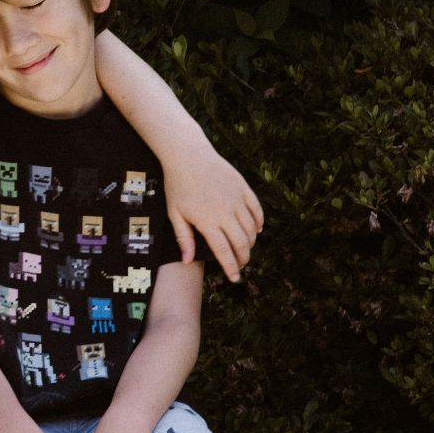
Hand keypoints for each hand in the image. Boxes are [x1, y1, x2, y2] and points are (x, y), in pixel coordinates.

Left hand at [164, 145, 262, 281]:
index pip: (224, 251)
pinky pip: (256, 210)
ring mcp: (236, 199)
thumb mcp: (174, 213)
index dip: (231, 267)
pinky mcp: (243, 188)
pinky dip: (259, 223)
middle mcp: (225, 212)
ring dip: (251, 243)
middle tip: (241, 265)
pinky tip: (256, 230)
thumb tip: (188, 261)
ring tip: (245, 250)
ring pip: (251, 228)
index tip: (235, 278)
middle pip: (241, 243)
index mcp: (207, 221)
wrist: (188, 155)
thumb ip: (183, 238)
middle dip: (243, 258)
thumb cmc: (177, 185)